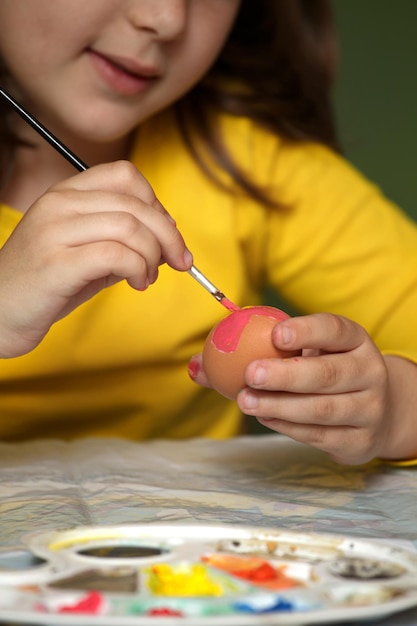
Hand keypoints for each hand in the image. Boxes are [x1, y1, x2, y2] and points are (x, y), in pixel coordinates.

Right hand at [0, 161, 191, 357]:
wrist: (0, 312)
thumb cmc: (48, 284)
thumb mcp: (88, 253)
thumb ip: (125, 241)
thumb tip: (171, 240)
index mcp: (66, 194)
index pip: (125, 175)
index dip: (156, 203)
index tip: (166, 233)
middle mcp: (59, 204)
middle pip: (136, 203)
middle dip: (169, 235)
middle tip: (180, 261)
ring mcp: (55, 231)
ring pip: (130, 228)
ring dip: (153, 256)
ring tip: (148, 278)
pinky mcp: (57, 263)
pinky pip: (116, 255)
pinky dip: (139, 270)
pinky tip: (137, 284)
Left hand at [190, 313, 391, 464]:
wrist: (375, 411)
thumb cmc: (324, 371)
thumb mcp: (302, 354)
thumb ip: (256, 351)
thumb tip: (196, 365)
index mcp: (355, 341)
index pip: (336, 329)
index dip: (307, 330)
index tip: (276, 333)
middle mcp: (369, 372)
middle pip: (329, 374)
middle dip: (287, 374)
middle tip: (250, 373)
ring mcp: (369, 409)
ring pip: (322, 408)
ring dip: (280, 405)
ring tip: (245, 400)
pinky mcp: (360, 441)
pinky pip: (318, 435)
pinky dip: (287, 426)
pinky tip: (264, 415)